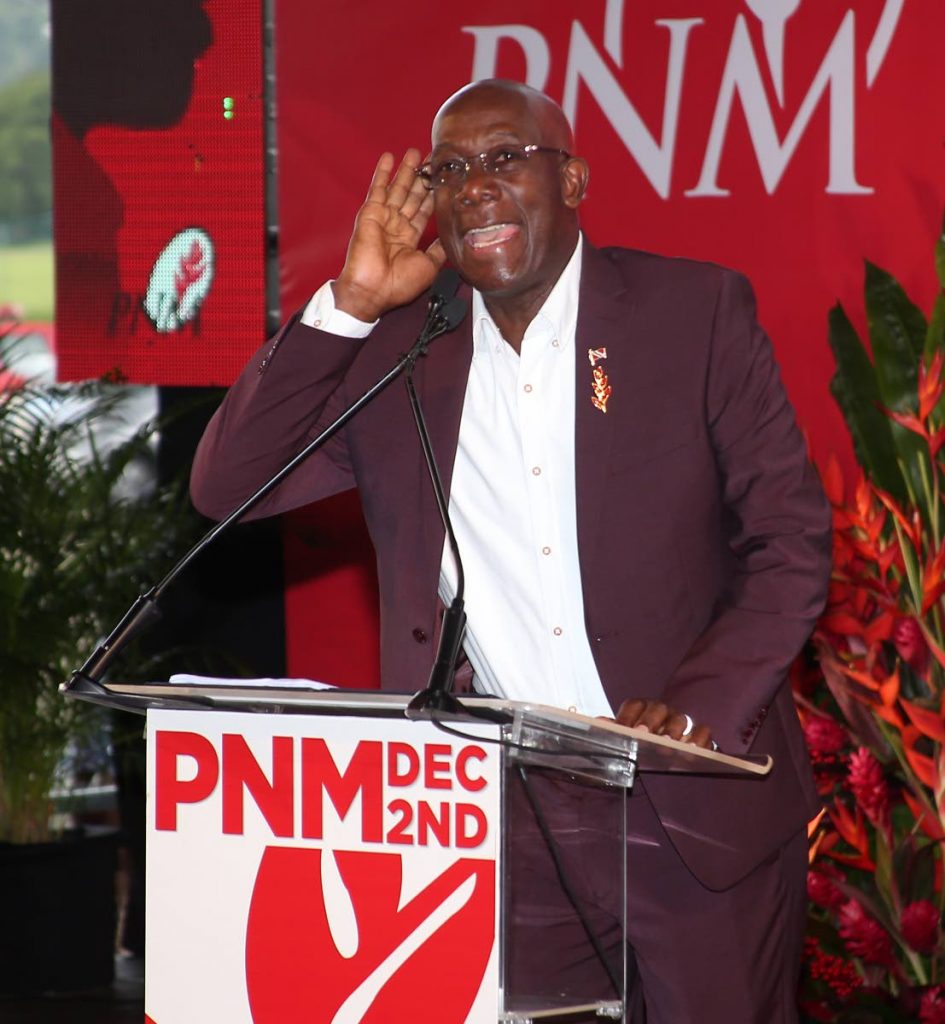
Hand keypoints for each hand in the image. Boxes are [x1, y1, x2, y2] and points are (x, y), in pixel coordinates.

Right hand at [333, 150, 446, 321]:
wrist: (373, 289)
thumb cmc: (398, 284)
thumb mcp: (428, 266)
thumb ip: (439, 249)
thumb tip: (453, 238)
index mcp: (409, 239)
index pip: (425, 212)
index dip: (434, 195)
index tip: (444, 181)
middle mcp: (397, 226)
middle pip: (413, 196)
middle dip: (423, 178)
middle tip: (433, 159)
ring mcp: (383, 218)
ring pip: (398, 189)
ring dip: (407, 170)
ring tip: (416, 152)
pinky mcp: (371, 213)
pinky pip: (377, 189)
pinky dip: (383, 173)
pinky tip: (389, 157)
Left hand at [615, 698, 713, 748]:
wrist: (664, 755)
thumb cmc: (640, 745)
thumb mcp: (624, 738)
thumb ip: (611, 731)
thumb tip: (598, 723)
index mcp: (641, 709)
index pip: (634, 705)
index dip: (628, 716)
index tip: (623, 729)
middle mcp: (662, 711)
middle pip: (658, 708)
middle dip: (650, 721)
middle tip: (644, 734)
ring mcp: (681, 721)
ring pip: (680, 718)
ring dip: (675, 730)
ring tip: (669, 745)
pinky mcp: (699, 735)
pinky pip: (703, 731)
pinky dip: (700, 739)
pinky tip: (694, 752)